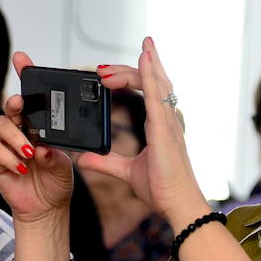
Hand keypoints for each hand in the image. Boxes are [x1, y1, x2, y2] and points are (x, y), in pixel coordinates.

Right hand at [0, 51, 77, 224]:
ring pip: (1, 125)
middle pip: (12, 106)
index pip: (31, 97)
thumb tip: (42, 147)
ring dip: (15, 136)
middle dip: (15, 102)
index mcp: (39, 124)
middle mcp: (21, 129)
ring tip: (30, 152)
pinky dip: (9, 157)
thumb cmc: (57, 181)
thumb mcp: (64, 163)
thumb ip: (55, 154)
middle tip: (21, 105)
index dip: (24, 75)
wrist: (48, 207)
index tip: (21, 59)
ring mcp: (7, 143)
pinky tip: (23, 167)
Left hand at [78, 38, 207, 226]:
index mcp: (160, 125)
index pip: (150, 90)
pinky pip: (156, 95)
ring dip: (136, 66)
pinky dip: (149, 74)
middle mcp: (167, 118)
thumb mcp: (126, 171)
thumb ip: (106, 162)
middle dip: (127, 69)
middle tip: (102, 69)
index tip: (110, 73)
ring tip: (111, 65)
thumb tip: (84, 158)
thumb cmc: (163, 188)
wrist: (176, 203)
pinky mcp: (163, 128)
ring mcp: (168, 121)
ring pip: (154, 81)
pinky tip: (144, 57)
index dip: (134, 75)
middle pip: (151, 80)